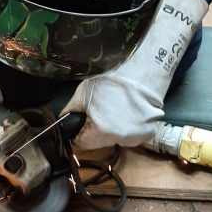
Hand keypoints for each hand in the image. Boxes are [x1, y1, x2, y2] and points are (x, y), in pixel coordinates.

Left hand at [63, 0, 207, 149]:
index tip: (82, 122)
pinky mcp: (149, 132)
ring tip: (114, 108)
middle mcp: (121, 138)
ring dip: (114, 129)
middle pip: (100, 142)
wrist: (140, 68)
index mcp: (102, 130)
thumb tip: (62, 123)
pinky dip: (129, 126)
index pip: (82, 143)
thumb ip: (71, 112)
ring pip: (117, 139)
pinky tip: (128, 111)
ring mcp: (137, 136)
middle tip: (99, 110)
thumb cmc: (110, 79)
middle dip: (96, 130)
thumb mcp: (83, 93)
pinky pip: (133, 135)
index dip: (79, 132)